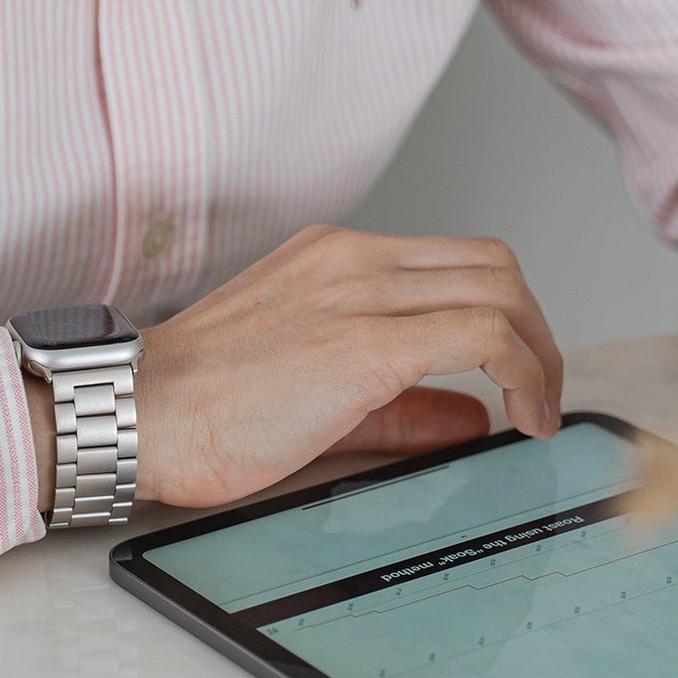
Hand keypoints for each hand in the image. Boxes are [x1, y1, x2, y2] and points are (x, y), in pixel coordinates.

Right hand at [120, 226, 563, 509]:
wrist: (136, 415)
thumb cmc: (201, 407)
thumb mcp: (312, 388)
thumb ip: (398, 404)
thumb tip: (467, 418)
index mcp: (333, 259)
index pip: (454, 260)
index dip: (505, 313)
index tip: (516, 368)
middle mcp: (352, 260)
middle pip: (492, 265)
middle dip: (536, 329)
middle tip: (541, 389)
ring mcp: (359, 294)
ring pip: (499, 289)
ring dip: (539, 351)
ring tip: (540, 407)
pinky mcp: (364, 344)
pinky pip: (481, 335)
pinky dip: (523, 371)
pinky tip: (523, 416)